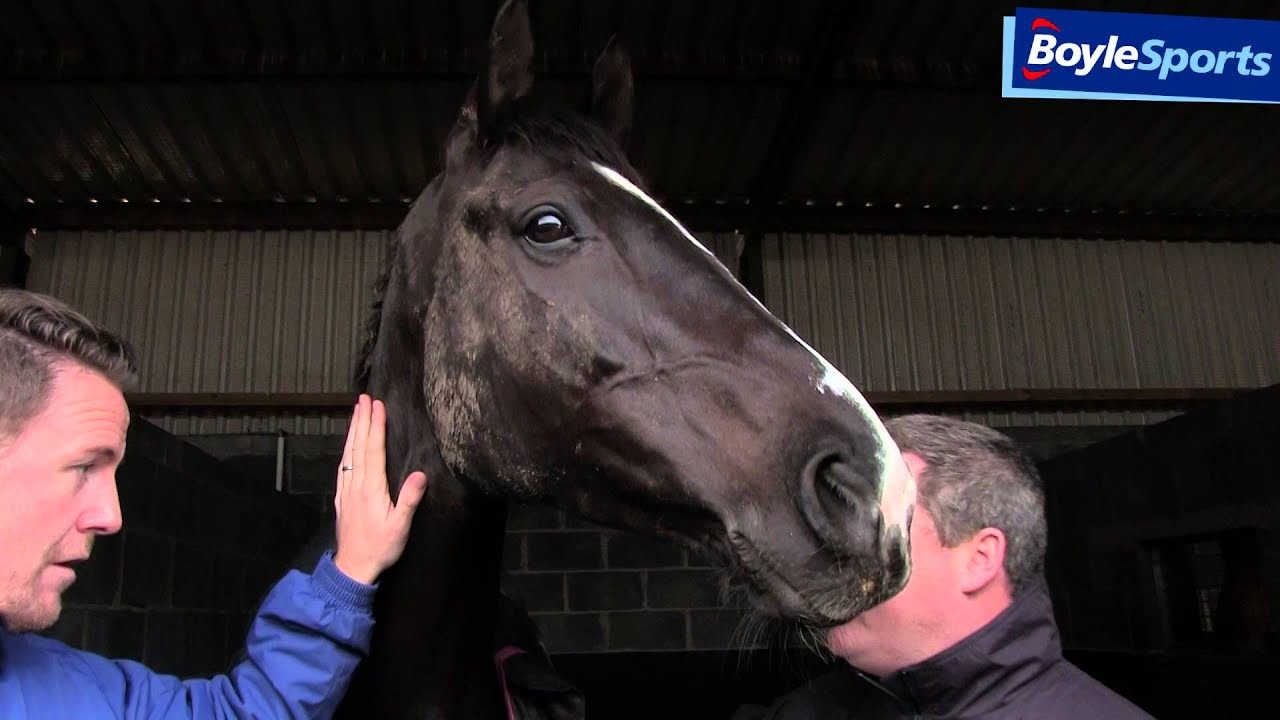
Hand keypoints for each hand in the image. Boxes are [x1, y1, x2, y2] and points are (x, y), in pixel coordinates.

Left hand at [332, 394, 427, 584]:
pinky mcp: (343, 498)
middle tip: (363, 398)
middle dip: (361, 420)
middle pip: (358, 446)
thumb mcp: (400, 527)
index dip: (375, 426)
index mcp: (371, 488)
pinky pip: (343, 467)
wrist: (353, 567)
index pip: (373, 449)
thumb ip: (409, 499)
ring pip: (348, 454)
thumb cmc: (380, 547)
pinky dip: (346, 450)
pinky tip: (348, 446)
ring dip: (352, 431)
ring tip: (355, 413)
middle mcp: (356, 484)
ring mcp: (347, 490)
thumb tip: (421, 474)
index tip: (377, 405)